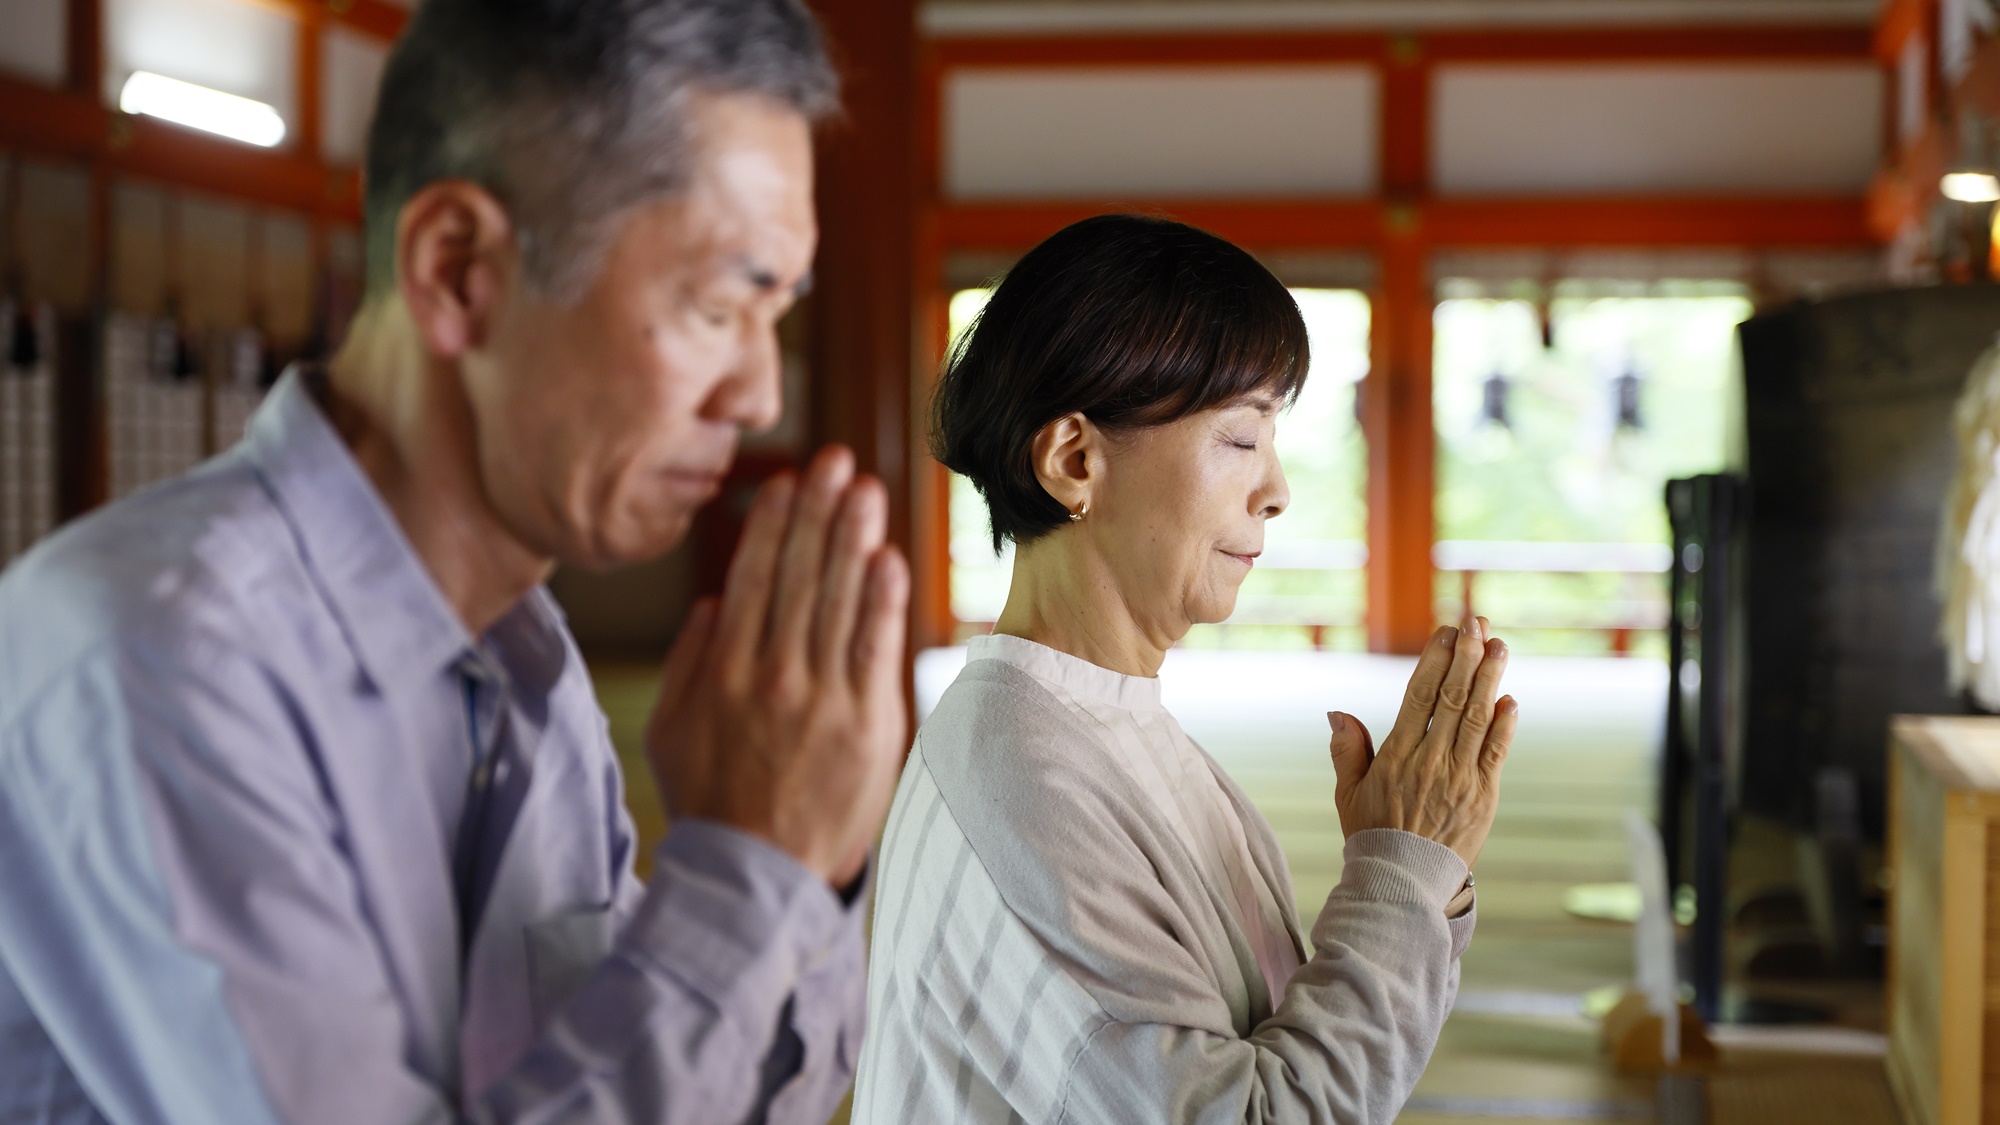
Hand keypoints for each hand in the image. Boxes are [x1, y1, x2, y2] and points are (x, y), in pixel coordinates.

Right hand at [645, 445, 910, 887]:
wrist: (753, 878)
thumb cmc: (710, 802)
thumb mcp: (670, 730)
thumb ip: (689, 661)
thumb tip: (714, 601)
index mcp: (724, 671)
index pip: (752, 580)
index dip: (773, 526)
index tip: (788, 482)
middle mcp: (772, 676)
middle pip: (800, 577)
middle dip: (818, 512)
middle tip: (836, 461)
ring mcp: (820, 699)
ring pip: (838, 602)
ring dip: (853, 539)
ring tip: (866, 490)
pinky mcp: (865, 726)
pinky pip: (874, 649)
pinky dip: (883, 602)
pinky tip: (889, 558)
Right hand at [1326, 618, 1516, 870]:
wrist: (1403, 884)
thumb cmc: (1372, 835)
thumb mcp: (1348, 792)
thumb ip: (1347, 749)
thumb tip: (1336, 711)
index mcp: (1396, 755)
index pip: (1419, 695)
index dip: (1435, 659)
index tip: (1446, 631)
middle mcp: (1430, 761)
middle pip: (1453, 697)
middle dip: (1467, 655)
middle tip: (1477, 622)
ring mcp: (1460, 779)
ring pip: (1478, 718)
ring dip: (1490, 678)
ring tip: (1499, 646)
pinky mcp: (1483, 797)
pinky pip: (1496, 754)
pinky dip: (1504, 726)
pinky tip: (1510, 699)